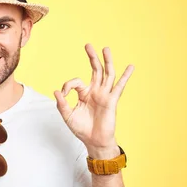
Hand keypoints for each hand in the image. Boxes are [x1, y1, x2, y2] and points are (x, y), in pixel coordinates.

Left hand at [54, 44, 133, 158]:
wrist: (93, 141)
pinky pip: (119, 87)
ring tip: (106, 49)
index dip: (67, 85)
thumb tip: (56, 91)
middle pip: (95, 70)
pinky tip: (130, 67)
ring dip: (107, 61)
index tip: (63, 93)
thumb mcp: (68, 116)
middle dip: (92, 57)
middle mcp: (95, 91)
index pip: (76, 82)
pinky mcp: (112, 100)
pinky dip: (125, 76)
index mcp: (84, 94)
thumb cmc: (81, 129)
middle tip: (88, 45)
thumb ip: (62, 104)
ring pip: (107, 74)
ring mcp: (104, 95)